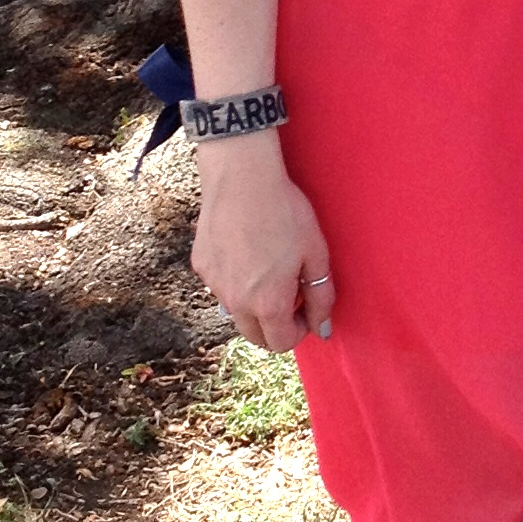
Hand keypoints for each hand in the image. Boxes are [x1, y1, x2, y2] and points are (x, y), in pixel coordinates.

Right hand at [190, 138, 335, 350]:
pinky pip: (221, 286)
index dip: (299, 330)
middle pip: (256, 336)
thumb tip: (321, 329)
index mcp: (268, 303)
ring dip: (254, 303)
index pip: (281, 343)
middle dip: (275, 326)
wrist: (242, 178)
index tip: (306, 308)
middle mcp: (236, 302)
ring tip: (268, 265)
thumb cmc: (285, 213)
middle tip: (290, 293)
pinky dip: (235, 280)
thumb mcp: (316, 254)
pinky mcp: (201, 266)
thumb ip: (321, 297)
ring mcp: (214, 285)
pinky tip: (246, 248)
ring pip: (236, 311)